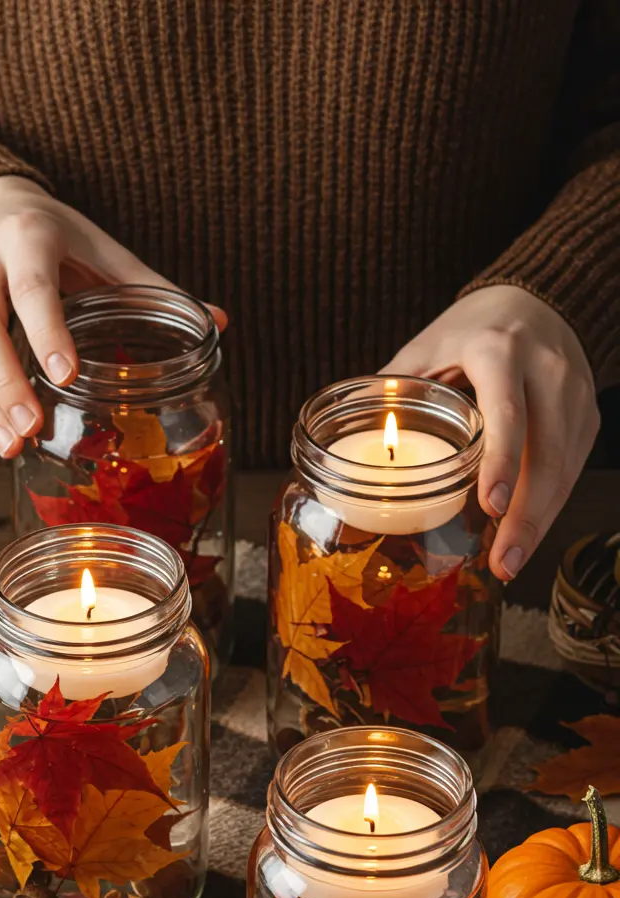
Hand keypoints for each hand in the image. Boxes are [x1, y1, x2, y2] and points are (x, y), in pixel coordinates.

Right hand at [0, 176, 226, 458]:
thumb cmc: (59, 241)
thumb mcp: (105, 254)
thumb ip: (154, 290)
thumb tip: (219, 323)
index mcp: (28, 238)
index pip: (32, 286)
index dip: (46, 329)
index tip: (65, 374)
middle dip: (5, 380)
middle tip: (31, 428)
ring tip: (13, 446)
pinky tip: (0, 438)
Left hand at [381, 287, 599, 579]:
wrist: (537, 301)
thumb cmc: (473, 330)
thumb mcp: (428, 345)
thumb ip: (393, 388)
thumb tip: (344, 435)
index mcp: (500, 351)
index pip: (507, 411)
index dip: (501, 460)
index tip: (491, 506)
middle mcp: (547, 371)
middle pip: (545, 452)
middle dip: (526, 516)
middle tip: (503, 563)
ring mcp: (575, 395)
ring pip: (563, 469)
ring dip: (538, 522)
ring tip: (509, 563)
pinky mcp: (586, 416)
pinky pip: (570, 470)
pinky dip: (548, 507)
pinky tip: (524, 535)